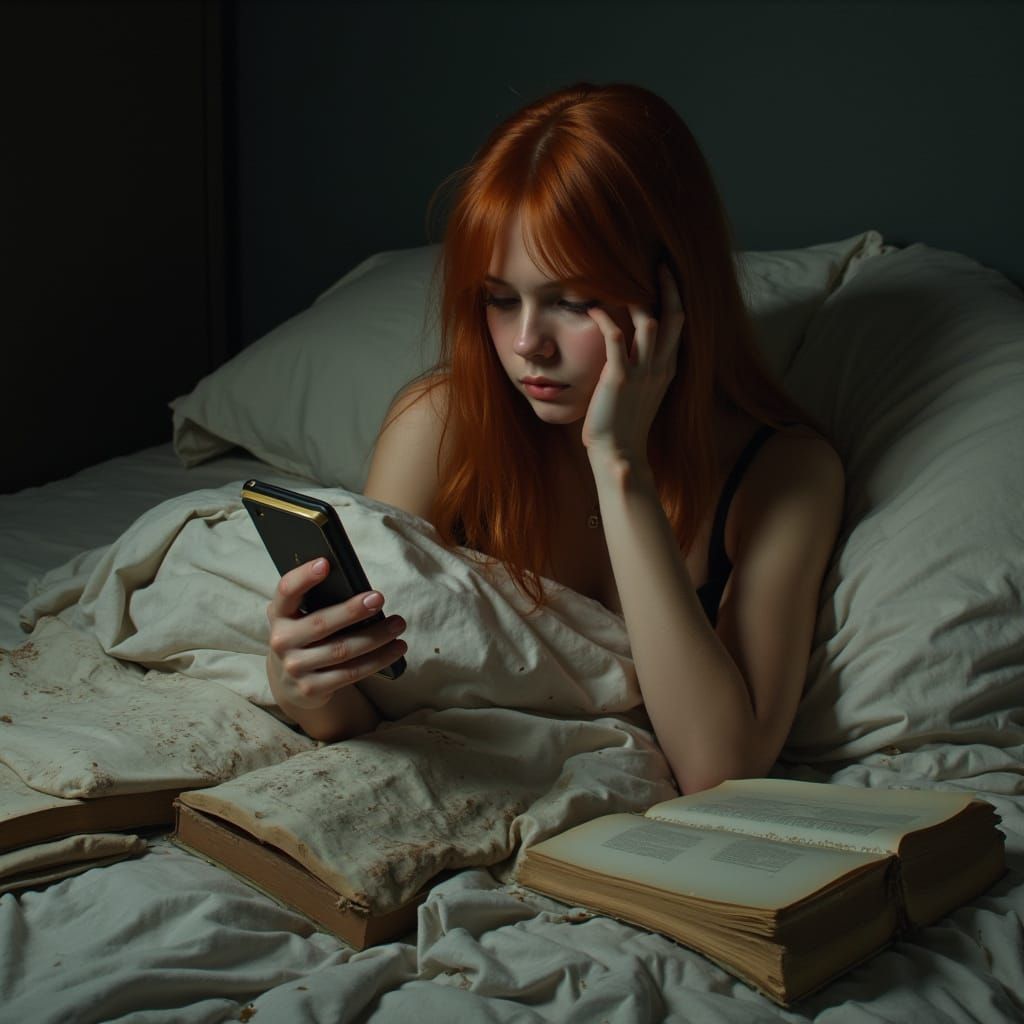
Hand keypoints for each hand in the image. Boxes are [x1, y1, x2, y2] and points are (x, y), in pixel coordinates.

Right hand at [266, 558, 406, 709]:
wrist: (289, 681)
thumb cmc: (305, 635)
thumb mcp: (300, 617)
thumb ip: (317, 601)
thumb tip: (359, 588)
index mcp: (279, 614)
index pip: (287, 590)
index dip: (304, 576)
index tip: (325, 563)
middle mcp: (282, 641)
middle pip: (321, 623)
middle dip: (352, 611)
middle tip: (379, 598)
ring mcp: (295, 667)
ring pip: (342, 650)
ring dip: (376, 636)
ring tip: (398, 624)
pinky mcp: (311, 688)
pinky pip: (350, 673)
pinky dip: (378, 660)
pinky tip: (396, 649)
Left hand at [582, 264, 684, 460]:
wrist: (619, 454)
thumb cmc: (624, 425)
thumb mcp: (641, 392)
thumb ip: (641, 368)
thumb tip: (629, 349)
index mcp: (668, 369)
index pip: (678, 324)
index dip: (675, 297)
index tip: (666, 276)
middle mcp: (660, 368)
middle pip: (674, 317)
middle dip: (669, 287)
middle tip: (659, 263)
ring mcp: (642, 373)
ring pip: (649, 323)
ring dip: (636, 298)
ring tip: (620, 280)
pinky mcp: (619, 379)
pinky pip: (615, 339)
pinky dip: (605, 319)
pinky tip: (592, 309)